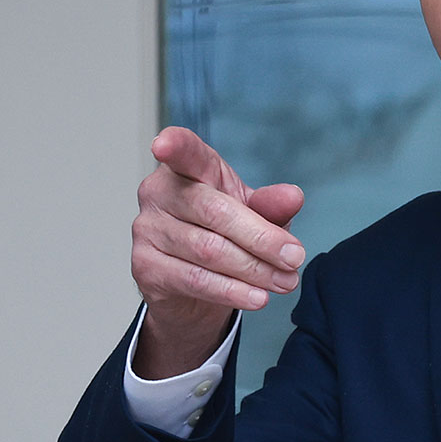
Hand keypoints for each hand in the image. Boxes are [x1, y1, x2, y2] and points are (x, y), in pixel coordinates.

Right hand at [129, 127, 305, 377]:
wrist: (194, 285)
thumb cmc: (224, 232)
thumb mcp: (253, 213)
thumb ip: (271, 204)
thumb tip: (293, 196)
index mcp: (187, 168)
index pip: (183, 152)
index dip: (174, 145)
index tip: (165, 144)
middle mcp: (159, 193)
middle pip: (214, 212)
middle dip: (262, 238)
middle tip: (295, 257)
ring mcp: (147, 230)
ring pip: (209, 250)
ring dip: (255, 270)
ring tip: (286, 281)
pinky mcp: (145, 267)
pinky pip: (196, 280)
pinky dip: (233, 291)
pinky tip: (258, 297)